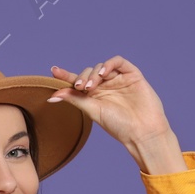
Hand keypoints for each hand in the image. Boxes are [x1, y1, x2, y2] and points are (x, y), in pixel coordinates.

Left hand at [48, 55, 176, 167]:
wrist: (142, 131)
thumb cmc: (118, 125)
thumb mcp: (92, 110)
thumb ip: (74, 99)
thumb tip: (52, 96)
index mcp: (94, 95)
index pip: (77, 82)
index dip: (65, 75)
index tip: (53, 71)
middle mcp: (105, 86)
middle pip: (88, 73)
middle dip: (82, 78)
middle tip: (81, 88)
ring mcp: (118, 79)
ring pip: (101, 67)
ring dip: (93, 73)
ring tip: (91, 86)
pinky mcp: (132, 75)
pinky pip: (119, 62)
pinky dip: (109, 64)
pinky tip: (103, 72)